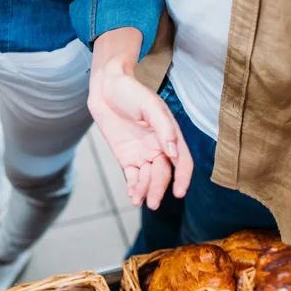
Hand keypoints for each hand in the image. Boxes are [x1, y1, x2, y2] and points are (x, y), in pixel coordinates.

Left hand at [88, 61, 191, 209]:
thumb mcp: (150, 106)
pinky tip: (133, 196)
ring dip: (145, 191)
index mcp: (170, 136)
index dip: (183, 178)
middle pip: (163, 174)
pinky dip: (133, 187)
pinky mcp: (127, 157)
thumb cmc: (132, 92)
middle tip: (153, 203)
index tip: (179, 193)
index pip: (182, 162)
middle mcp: (159, 148)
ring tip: (139, 200)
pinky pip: (133, 177)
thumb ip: (163, 129)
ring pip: (148, 178)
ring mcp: (142, 154)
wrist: (107, 87)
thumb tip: (173, 153)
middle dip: (159, 189)